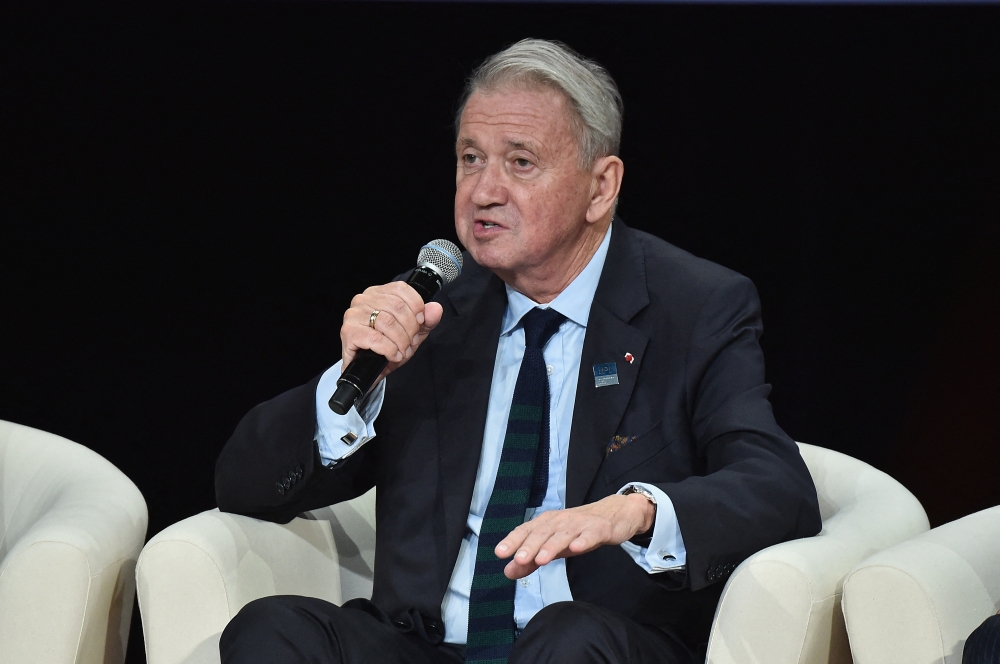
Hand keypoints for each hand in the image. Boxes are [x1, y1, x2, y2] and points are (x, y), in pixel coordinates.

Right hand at [340, 282, 443, 384]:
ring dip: (401, 341)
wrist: (368, 371)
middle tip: (410, 343)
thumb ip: (427, 320)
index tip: (420, 322)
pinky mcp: (348, 332)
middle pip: (397, 306)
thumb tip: (435, 308)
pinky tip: (393, 355)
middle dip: (410, 328)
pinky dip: (389, 349)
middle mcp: (363, 299)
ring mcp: (353, 315)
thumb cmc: (388, 347)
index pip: (401, 289)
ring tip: (402, 351)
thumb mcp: (413, 333)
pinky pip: (375, 338)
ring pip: (387, 322)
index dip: (416, 307)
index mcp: (378, 293)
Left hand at [494, 493, 654, 579]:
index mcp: (548, 523)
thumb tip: (508, 571)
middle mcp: (561, 521)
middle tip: (518, 559)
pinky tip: (576, 548)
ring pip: (563, 535)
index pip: (527, 531)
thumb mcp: (554, 546)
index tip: (500, 552)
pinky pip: (590, 535)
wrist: (615, 513)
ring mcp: (580, 524)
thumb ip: (531, 560)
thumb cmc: (580, 530)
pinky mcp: (599, 529)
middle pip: (542, 533)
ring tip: (540, 559)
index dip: (513, 541)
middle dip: (529, 546)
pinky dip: (582, 541)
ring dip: (551, 546)